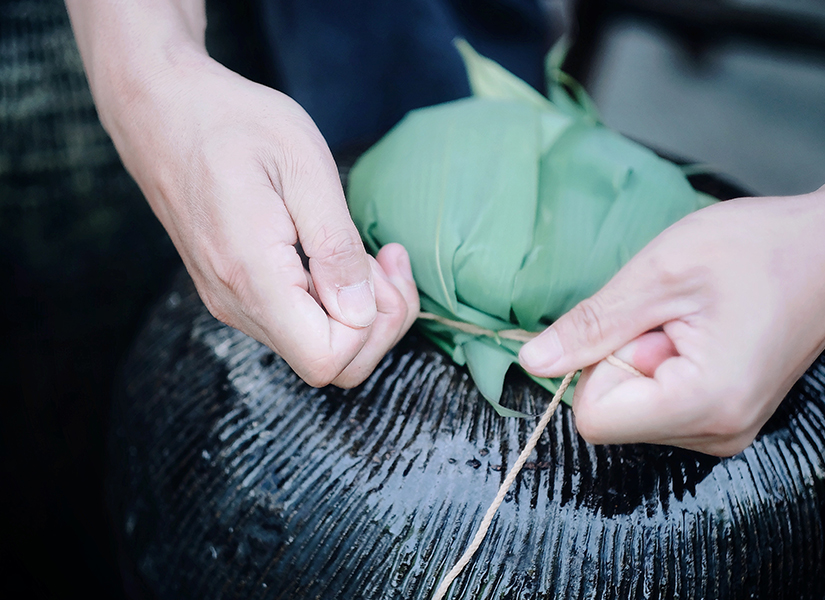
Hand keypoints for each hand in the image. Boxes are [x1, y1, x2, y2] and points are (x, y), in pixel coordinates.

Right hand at [91, 45, 418, 387]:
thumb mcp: (303, 166)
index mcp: (252, 275)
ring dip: (359, 311)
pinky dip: (332, 301)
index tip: (382, 264)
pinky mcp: (234, 291)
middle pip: (326, 364)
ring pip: (313, 346)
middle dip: (377, 324)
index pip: (327, 358)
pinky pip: (295, 323)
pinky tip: (341, 258)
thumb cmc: (232, 123)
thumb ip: (335, 246)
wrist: (161, 111)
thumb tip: (361, 311)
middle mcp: (236, 303)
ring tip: (371, 253)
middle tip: (388, 263)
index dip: (372, 325)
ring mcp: (231, 301)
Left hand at [519, 190, 824, 455]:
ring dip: (644, 359)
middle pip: (613, 415)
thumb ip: (591, 325)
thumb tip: (533, 362)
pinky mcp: (723, 417)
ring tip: (690, 322)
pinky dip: (662, 364)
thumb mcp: (659, 274)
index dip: (599, 364)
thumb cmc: (758, 249)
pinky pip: (658, 403)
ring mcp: (724, 430)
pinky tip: (698, 333)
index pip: (593, 418)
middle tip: (671, 317)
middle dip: (624, 359)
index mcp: (703, 403)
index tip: (640, 324)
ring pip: (633, 409)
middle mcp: (717, 433)